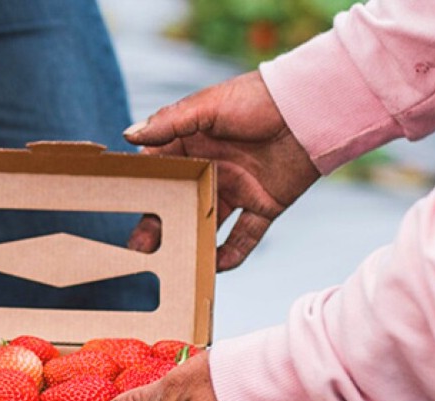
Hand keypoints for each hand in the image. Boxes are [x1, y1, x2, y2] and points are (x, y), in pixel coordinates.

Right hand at [124, 71, 319, 270]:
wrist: (311, 107)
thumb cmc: (256, 98)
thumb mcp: (207, 107)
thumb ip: (169, 123)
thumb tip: (128, 137)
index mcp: (193, 145)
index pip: (160, 174)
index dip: (142, 192)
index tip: (123, 210)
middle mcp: (212, 171)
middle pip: (179, 205)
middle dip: (160, 228)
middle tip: (141, 251)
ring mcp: (238, 190)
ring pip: (208, 225)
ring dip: (192, 244)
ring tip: (175, 264)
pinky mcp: (264, 204)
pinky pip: (245, 236)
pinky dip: (233, 253)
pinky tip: (217, 267)